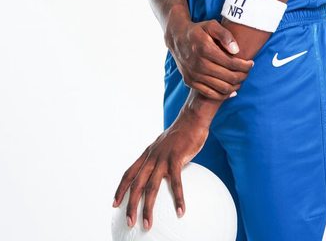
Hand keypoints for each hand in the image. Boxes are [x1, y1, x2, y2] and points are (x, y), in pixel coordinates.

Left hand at [112, 108, 208, 230]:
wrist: (192, 118)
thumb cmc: (182, 133)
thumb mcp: (166, 146)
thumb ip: (162, 159)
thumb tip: (164, 174)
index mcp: (148, 154)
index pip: (129, 173)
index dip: (120, 189)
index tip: (114, 204)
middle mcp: (151, 157)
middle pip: (136, 184)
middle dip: (131, 205)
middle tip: (129, 223)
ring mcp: (163, 158)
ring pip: (151, 187)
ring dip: (148, 208)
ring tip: (147, 224)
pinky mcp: (176, 158)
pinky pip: (176, 182)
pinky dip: (178, 198)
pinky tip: (180, 211)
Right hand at [168, 18, 253, 99]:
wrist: (177, 38)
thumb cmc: (198, 31)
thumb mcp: (211, 25)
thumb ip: (225, 35)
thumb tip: (236, 50)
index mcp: (205, 49)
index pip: (231, 63)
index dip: (245, 65)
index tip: (251, 63)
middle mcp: (198, 64)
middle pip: (229, 77)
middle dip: (243, 75)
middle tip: (248, 72)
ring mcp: (193, 75)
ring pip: (221, 88)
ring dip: (235, 86)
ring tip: (241, 79)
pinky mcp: (190, 81)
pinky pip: (210, 94)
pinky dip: (223, 95)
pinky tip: (231, 90)